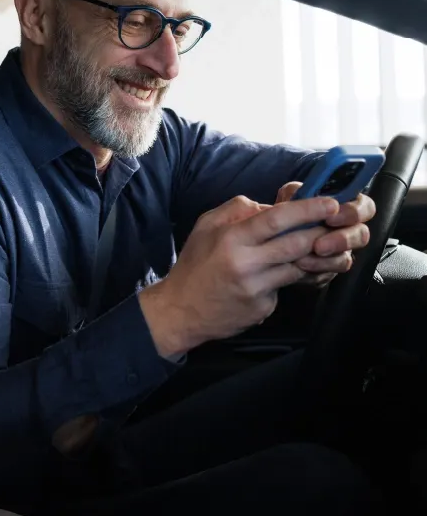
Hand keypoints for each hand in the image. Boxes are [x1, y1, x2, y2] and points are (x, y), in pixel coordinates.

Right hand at [139, 193, 341, 357]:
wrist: (180, 312)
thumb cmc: (194, 266)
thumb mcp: (206, 226)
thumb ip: (237, 210)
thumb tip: (270, 206)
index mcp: (232, 239)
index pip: (277, 219)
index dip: (308, 209)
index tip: (330, 203)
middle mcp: (246, 264)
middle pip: (297, 244)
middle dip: (320, 232)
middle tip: (333, 225)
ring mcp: (256, 289)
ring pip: (297, 267)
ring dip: (309, 256)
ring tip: (313, 247)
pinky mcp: (262, 308)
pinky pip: (284, 288)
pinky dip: (286, 278)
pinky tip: (277, 275)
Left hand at [276, 183, 374, 287]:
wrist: (275, 239)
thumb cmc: (289, 213)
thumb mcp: (290, 196)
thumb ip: (297, 192)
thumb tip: (300, 193)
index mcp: (347, 206)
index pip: (366, 207)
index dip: (354, 212)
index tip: (332, 217)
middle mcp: (349, 230)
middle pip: (362, 235)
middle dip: (342, 240)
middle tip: (320, 244)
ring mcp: (341, 252)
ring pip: (346, 259)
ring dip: (325, 260)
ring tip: (304, 257)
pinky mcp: (329, 270)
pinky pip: (329, 274)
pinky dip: (314, 269)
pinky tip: (300, 265)